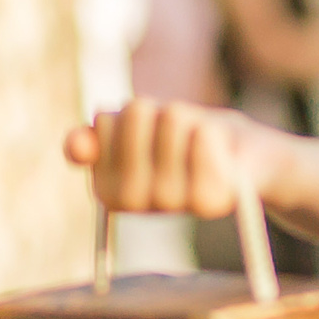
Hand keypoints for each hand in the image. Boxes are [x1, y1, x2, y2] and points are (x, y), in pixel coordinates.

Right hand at [64, 99, 277, 219]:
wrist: (243, 155)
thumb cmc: (181, 136)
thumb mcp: (135, 128)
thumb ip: (100, 135)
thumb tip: (76, 145)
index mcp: (109, 189)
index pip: (97, 136)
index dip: (117, 121)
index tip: (136, 119)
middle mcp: (139, 205)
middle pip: (132, 128)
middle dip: (149, 113)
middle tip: (164, 115)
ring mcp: (174, 206)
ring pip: (169, 130)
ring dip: (182, 118)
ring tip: (192, 127)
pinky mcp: (210, 202)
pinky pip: (201, 148)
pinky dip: (206, 134)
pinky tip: (210, 137)